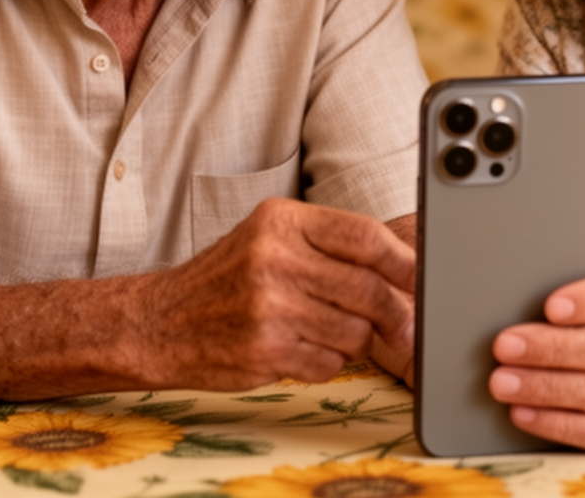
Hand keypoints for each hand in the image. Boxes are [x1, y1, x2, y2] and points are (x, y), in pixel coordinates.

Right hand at [145, 197, 413, 388]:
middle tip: (407, 328)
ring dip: (355, 341)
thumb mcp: (270, 240)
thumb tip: (406, 271)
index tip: (425, 279)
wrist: (159, 322)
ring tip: (329, 334)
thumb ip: (330, 248)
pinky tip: (302, 350)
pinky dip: (327, 363)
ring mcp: (268, 306)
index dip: (404, 261)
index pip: (364, 236)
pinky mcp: (265, 350)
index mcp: (282, 221)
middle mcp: (274, 258)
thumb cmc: (226, 280)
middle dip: (395, 314)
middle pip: (368, 289)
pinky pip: (329, 363)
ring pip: (354, 331)